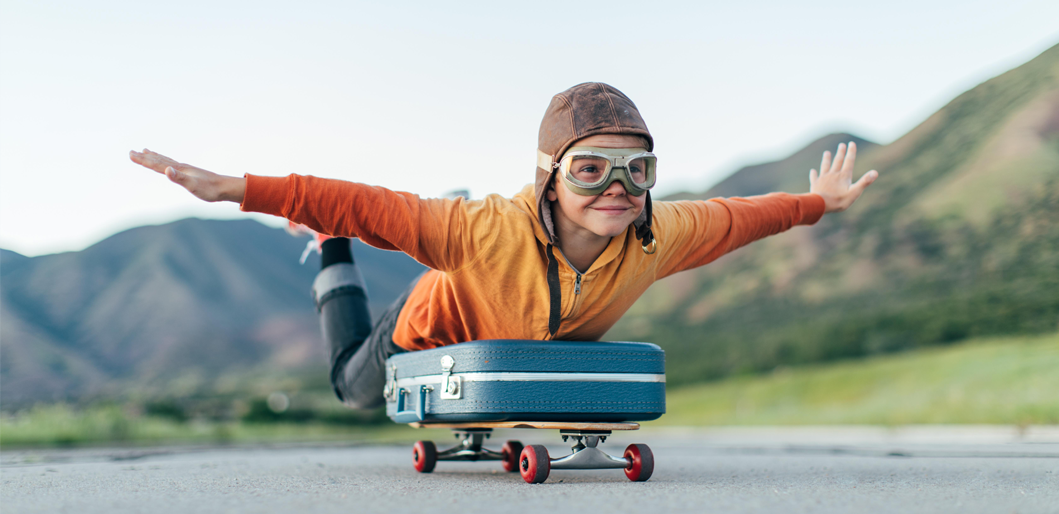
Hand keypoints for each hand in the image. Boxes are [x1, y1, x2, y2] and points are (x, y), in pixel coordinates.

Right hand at [129, 149, 244, 202]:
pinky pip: (173, 165)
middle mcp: (180, 167)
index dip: (143, 160)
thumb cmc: (209, 189)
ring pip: (165, 160)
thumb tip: (166, 170)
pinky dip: (165, 162)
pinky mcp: (190, 173)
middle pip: (158, 160)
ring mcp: (185, 169)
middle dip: (144, 157)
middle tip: (131, 152)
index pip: (157, 164)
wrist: (224, 187)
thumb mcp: (193, 186)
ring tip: (145, 151)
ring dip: (154, 156)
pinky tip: (167, 164)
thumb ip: (179, 178)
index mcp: (178, 170)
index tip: (131, 154)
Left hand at [809, 142, 877, 213]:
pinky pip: (814, 177)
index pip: (849, 161)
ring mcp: (823, 178)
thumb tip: (875, 172)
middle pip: (837, 161)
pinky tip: (813, 171)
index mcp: (844, 176)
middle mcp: (833, 174)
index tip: (851, 143)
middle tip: (841, 145)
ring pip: (825, 166)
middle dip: (840, 153)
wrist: (821, 205)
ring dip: (826, 159)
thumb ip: (865, 182)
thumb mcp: (855, 192)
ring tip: (827, 153)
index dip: (851, 152)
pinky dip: (814, 174)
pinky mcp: (815, 184)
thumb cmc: (839, 200)